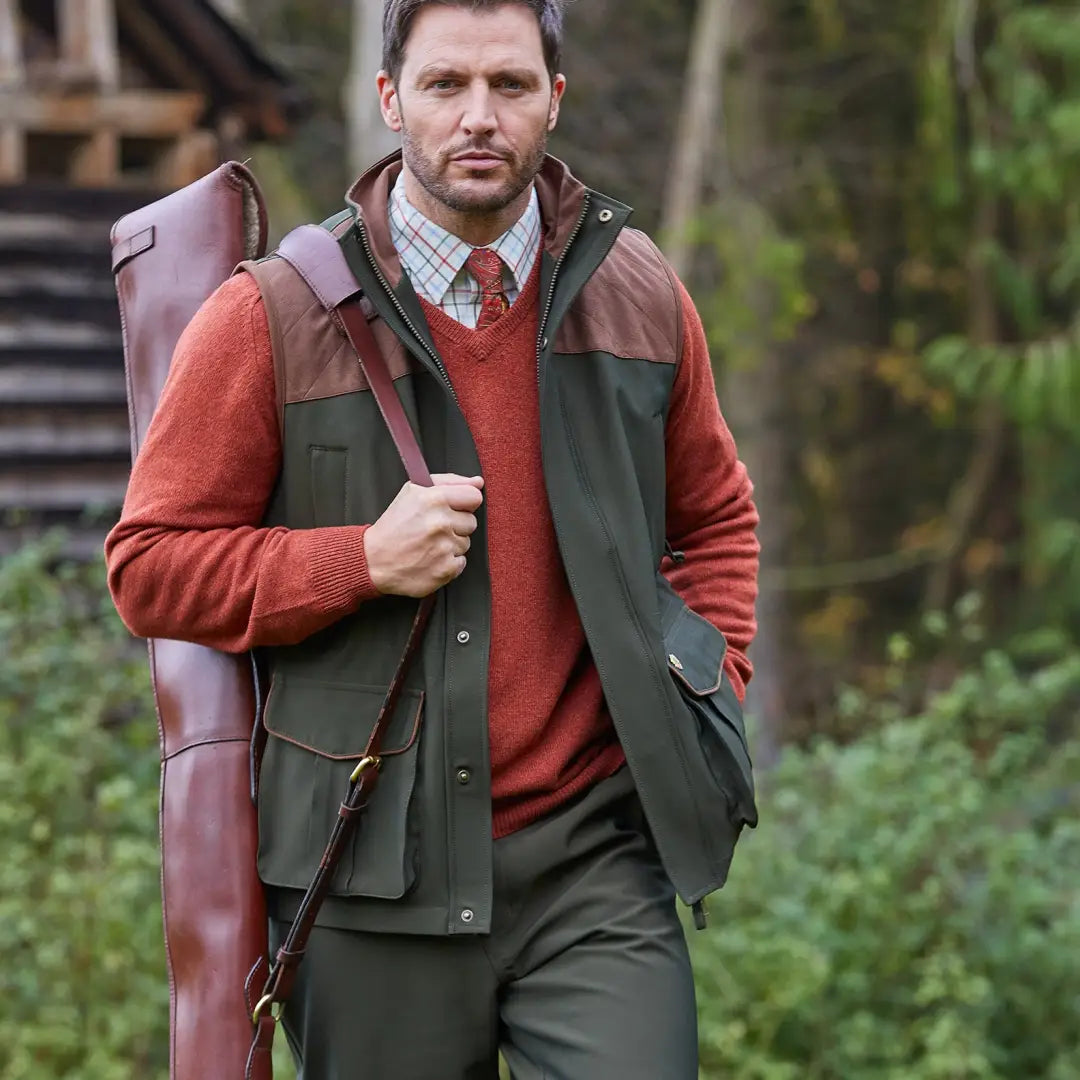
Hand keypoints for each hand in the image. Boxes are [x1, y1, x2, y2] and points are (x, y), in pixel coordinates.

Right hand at [363, 474, 484, 597]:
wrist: (373, 560)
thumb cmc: (394, 525)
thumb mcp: (413, 492)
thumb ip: (449, 482)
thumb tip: (478, 482)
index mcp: (433, 499)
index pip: (474, 496)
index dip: (464, 503)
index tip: (453, 509)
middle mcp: (440, 522)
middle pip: (471, 521)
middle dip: (456, 525)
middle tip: (433, 529)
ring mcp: (444, 548)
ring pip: (465, 543)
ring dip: (451, 544)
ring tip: (429, 545)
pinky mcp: (446, 569)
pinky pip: (461, 562)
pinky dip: (448, 563)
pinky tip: (430, 559)